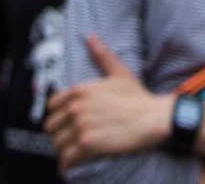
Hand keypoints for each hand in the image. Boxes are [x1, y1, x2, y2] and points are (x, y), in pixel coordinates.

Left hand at [45, 35, 168, 168]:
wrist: (154, 118)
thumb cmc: (139, 98)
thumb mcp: (119, 73)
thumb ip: (102, 56)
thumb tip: (91, 37)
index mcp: (80, 90)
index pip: (51, 106)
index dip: (57, 116)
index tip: (64, 124)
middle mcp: (77, 107)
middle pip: (51, 127)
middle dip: (58, 135)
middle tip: (68, 141)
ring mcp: (81, 126)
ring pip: (57, 144)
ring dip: (63, 151)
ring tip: (71, 154)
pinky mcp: (88, 145)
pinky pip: (67, 159)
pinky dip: (67, 165)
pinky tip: (71, 167)